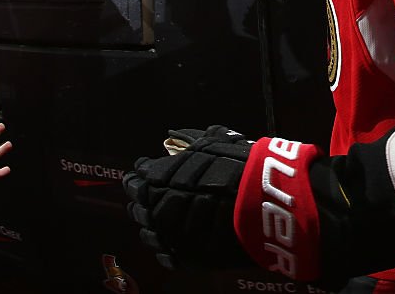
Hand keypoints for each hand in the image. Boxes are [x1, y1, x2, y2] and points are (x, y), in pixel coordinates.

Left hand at [124, 126, 252, 268]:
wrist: (259, 199)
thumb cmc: (234, 165)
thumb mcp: (210, 143)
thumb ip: (188, 144)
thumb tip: (180, 137)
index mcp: (154, 180)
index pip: (135, 181)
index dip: (142, 177)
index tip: (147, 174)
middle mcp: (154, 209)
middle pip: (138, 208)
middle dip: (145, 201)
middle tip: (154, 196)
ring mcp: (167, 236)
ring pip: (149, 234)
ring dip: (154, 225)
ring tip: (166, 220)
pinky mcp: (182, 256)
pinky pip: (166, 255)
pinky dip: (169, 246)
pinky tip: (175, 239)